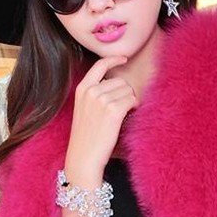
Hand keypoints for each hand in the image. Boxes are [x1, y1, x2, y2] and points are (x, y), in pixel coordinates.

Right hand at [65, 55, 136, 171]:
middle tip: (119, 111)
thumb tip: (116, 85)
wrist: (84, 157)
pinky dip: (133, 107)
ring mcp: (101, 100)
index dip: (114, 60)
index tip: (124, 58)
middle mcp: (91, 91)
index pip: (100, 65)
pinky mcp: (113, 110)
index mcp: (82, 89)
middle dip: (124, 93)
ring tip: (120, 117)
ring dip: (129, 102)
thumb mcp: (85, 110)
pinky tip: (126, 117)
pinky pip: (132, 100)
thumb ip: (95, 94)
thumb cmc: (87, 137)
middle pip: (120, 81)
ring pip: (128, 90)